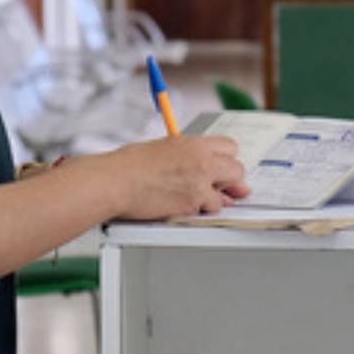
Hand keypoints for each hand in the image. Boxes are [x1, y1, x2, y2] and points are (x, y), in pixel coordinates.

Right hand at [97, 135, 249, 218]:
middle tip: (216, 185)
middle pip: (237, 170)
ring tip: (189, 196)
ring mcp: (199, 184)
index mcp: (194, 143)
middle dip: (229, 179)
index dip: (225, 158)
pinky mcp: (193, 204)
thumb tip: (202, 165)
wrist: (116, 182)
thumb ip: (189, 155)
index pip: (230, 146)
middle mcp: (202, 161)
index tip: (221, 165)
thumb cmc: (130, 165)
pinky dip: (198, 211)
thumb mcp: (164, 148)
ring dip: (212, 199)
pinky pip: (207, 210)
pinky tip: (181, 205)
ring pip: (225, 196)